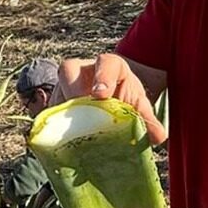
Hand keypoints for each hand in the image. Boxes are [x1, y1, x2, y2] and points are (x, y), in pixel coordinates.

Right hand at [51, 53, 166, 144]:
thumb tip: (158, 136)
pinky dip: (54, 128)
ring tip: (71, 136)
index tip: (101, 95)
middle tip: (80, 116)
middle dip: (73, 92)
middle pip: (69, 72)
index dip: (102, 77)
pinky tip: (62, 144)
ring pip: (57, 94)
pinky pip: (50, 113)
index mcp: (110, 65)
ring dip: (61, 114)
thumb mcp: (138, 104)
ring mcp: (65, 85)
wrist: (113, 96)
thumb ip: (147, 118)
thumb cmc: (125, 95)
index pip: (106, 63)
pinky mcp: (55, 102)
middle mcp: (83, 70)